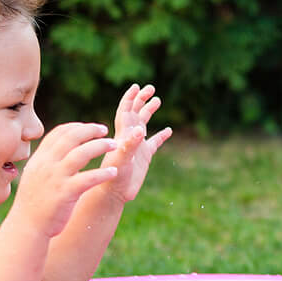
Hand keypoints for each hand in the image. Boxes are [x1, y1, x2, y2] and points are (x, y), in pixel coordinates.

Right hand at [12, 122, 119, 236]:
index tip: (91, 127)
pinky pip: (88, 178)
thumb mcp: (35, 175)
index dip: (77, 126)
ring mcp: (55, 178)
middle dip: (91, 130)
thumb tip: (62, 149)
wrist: (27, 226)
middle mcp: (46, 165)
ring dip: (100, 146)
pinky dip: (103, 173)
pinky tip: (114, 172)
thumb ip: (48, 161)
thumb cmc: (34, 202)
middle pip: (71, 137)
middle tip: (106, 130)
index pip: (59, 133)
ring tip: (115, 145)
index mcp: (40, 158)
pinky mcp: (65, 193)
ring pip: (81, 154)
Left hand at [101, 83, 173, 202]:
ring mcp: (137, 146)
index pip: (125, 112)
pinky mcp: (144, 157)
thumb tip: (140, 130)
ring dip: (149, 111)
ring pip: (144, 124)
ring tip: (158, 100)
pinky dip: (161, 135)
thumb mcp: (122, 160)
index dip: (130, 99)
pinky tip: (168, 130)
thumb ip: (130, 144)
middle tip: (151, 88)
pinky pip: (154, 143)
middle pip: (135, 113)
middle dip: (141, 99)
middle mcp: (129, 137)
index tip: (136, 86)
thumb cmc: (113, 177)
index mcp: (122, 135)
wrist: (113, 194)